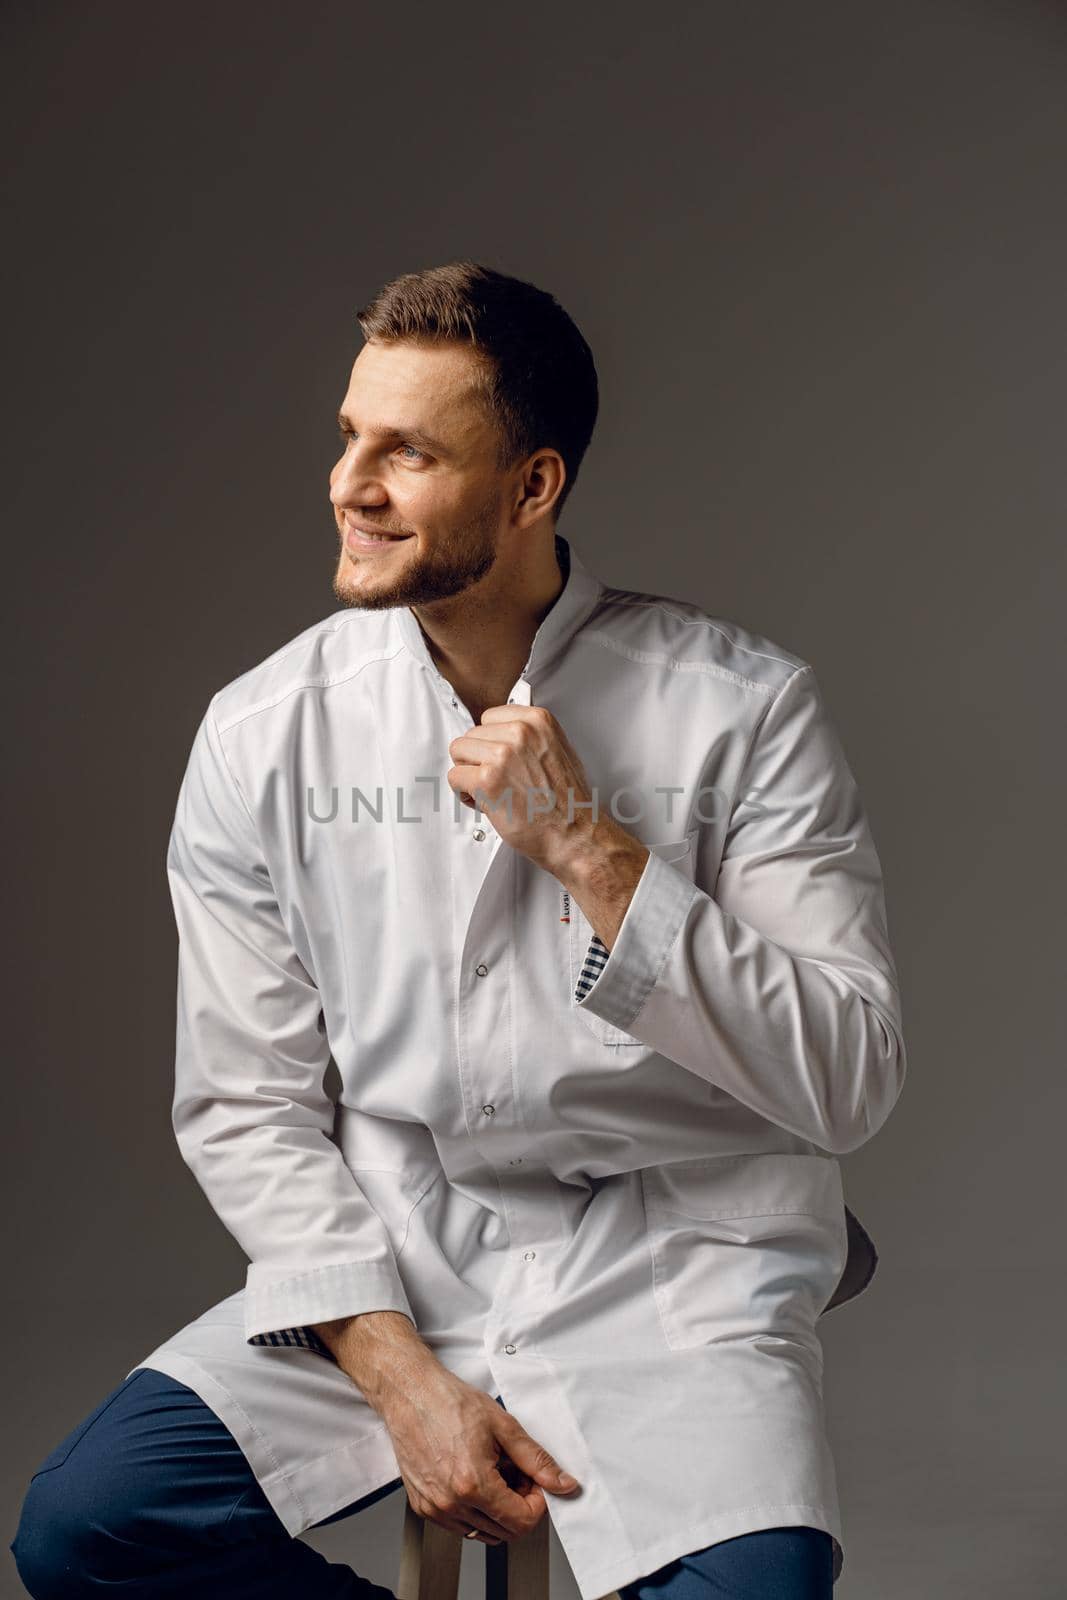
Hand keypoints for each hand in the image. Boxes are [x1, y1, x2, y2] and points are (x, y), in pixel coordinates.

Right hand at [376, 1358, 581, 1543]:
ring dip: (496, 1510)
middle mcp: (451, 1503)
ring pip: (482, 1532)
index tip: (534, 1482)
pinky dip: (474, 1509)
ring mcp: (434, 1509)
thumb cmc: (449, 1402)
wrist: (411, 1394)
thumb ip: (536, 1460)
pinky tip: (473, 1478)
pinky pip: (459, 1525)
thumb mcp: (502, 1425)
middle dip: (519, 1506)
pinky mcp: (423, 1508)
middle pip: (504, 1532)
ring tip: (493, 1473)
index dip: (537, 1502)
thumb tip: (561, 1482)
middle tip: (516, 1474)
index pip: (522, 1522)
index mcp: (473, 1484)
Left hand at [446, 704, 597, 874]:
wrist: (573, 834)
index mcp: (538, 721)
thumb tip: (504, 735)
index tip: (496, 758)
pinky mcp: (487, 780)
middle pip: (472, 734)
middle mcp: (520, 732)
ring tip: (488, 789)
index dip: (491, 742)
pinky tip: (483, 801)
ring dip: (468, 773)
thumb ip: (532, 737)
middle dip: (478, 758)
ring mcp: (502, 754)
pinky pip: (454, 777)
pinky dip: (463, 792)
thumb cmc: (569, 802)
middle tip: (494, 779)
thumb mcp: (559, 751)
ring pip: (458, 751)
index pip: (490, 717)